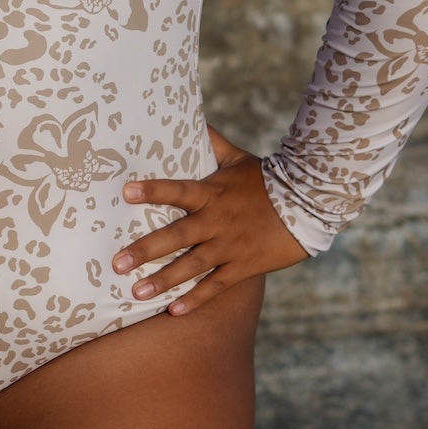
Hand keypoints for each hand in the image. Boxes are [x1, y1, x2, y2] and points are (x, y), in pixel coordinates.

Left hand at [112, 122, 309, 316]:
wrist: (310, 203)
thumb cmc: (269, 179)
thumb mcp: (239, 158)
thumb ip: (213, 143)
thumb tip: (194, 116)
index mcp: (213, 193)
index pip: (178, 190)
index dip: (153, 190)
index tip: (126, 192)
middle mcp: (217, 221)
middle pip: (177, 236)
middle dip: (146, 250)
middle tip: (117, 263)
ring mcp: (230, 246)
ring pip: (192, 266)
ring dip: (164, 280)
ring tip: (137, 293)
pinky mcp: (244, 266)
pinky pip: (216, 285)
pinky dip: (195, 299)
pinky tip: (173, 312)